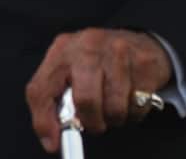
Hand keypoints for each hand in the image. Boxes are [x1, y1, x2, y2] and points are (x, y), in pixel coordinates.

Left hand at [25, 28, 171, 152]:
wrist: (139, 42)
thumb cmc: (98, 60)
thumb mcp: (69, 70)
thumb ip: (55, 97)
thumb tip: (51, 138)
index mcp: (61, 49)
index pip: (42, 88)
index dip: (44, 120)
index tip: (53, 142)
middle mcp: (86, 47)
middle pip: (84, 100)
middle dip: (91, 121)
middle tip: (94, 122)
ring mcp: (117, 53)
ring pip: (113, 107)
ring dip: (113, 118)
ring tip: (112, 106)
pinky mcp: (144, 64)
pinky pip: (137, 106)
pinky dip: (133, 113)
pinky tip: (129, 98)